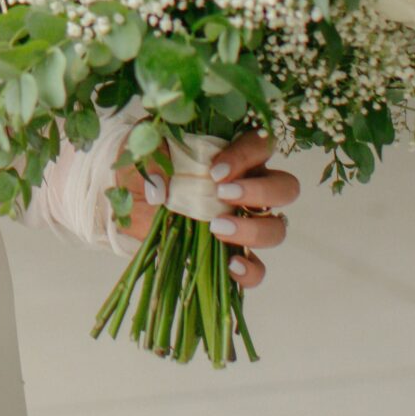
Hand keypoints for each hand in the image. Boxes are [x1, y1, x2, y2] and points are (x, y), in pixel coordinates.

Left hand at [113, 130, 296, 289]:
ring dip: (255, 230)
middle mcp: (248, 187)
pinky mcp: (232, 253)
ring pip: (277, 228)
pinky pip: (257, 268)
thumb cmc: (143, 168)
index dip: (245, 156)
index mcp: (233, 154)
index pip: (260, 145)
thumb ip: (152, 158)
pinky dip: (250, 270)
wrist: (129, 203)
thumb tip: (160, 190)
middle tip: (223, 196)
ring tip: (216, 228)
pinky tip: (229, 264)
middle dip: (260, 191)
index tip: (215, 172)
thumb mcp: (141, 152)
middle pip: (285, 187)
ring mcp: (244, 222)